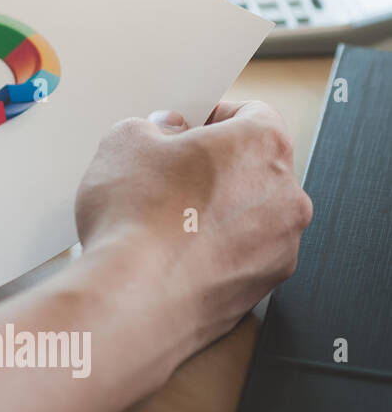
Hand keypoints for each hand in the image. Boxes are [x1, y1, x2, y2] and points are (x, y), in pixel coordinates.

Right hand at [74, 100, 311, 355]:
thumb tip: (163, 136)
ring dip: (215, 213)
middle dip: (213, 169)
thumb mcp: (124, 142)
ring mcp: (281, 246)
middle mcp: (286, 194)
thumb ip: (152, 127)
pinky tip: (171, 254)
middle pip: (253, 167)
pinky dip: (214, 253)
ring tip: (162, 221)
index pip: (252, 113)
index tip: (186, 129)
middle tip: (165, 176)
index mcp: (263, 145)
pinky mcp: (262, 287)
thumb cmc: (136, 220)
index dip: (212, 117)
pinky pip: (241, 257)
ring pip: (249, 216)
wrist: (131, 297)